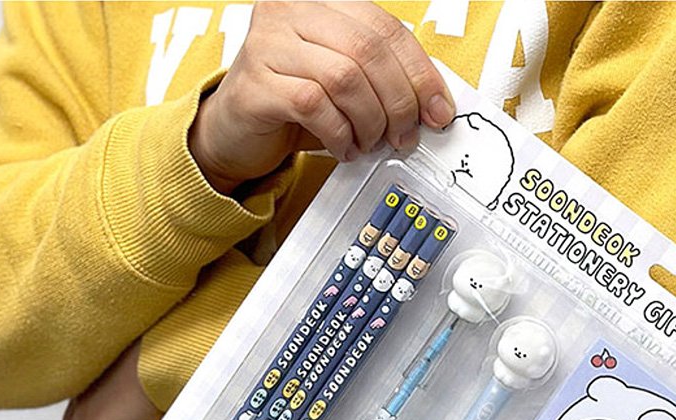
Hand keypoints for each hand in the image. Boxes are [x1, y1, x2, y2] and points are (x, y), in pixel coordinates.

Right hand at [188, 1, 453, 194]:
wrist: (236, 132)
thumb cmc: (295, 103)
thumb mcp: (345, 81)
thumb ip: (383, 77)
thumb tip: (435, 104)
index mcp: (321, 1)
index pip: (385, 28)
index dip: (420, 73)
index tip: (439, 111)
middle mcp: (290, 10)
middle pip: (368, 52)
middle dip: (398, 102)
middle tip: (404, 136)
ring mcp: (268, 44)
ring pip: (345, 79)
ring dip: (369, 122)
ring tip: (369, 143)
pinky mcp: (256, 84)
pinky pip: (315, 107)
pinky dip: (339, 135)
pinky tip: (342, 147)